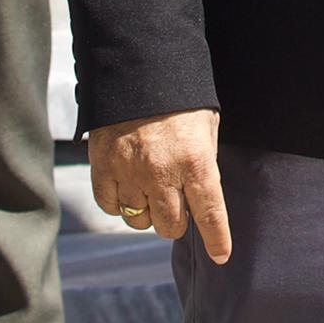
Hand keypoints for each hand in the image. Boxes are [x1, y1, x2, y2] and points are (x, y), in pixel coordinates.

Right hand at [85, 109, 232, 263]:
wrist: (137, 65)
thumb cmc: (179, 98)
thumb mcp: (205, 127)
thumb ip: (203, 163)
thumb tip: (200, 197)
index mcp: (196, 162)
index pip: (210, 216)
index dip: (217, 240)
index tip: (221, 257)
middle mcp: (162, 173)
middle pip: (170, 226)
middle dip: (176, 221)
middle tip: (176, 204)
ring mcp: (130, 171)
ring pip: (139, 220)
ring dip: (147, 213)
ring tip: (150, 192)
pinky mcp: (103, 165)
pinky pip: (111, 206)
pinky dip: (119, 204)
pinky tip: (127, 188)